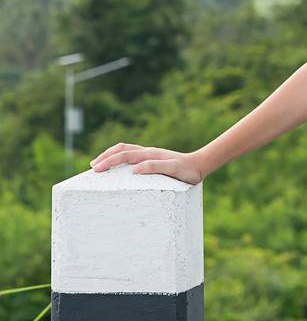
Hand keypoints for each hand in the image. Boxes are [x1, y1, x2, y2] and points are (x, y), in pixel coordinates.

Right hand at [89, 144, 205, 182]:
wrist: (199, 166)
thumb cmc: (187, 171)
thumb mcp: (173, 170)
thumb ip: (155, 167)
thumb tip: (134, 169)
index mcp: (149, 154)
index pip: (124, 155)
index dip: (109, 161)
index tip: (96, 169)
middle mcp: (147, 152)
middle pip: (121, 149)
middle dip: (105, 157)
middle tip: (92, 168)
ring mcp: (149, 154)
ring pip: (125, 150)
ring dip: (110, 155)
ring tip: (98, 164)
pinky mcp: (151, 159)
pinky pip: (131, 155)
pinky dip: (119, 158)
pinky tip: (117, 167)